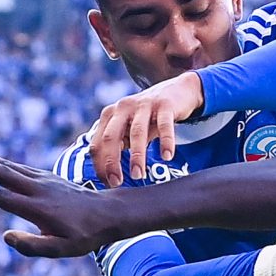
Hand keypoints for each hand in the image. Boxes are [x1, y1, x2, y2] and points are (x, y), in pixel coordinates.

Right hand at [0, 145, 127, 257]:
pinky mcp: (44, 176)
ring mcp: (41, 179)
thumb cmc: (84, 236)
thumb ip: (33, 246)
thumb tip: (5, 236)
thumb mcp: (62, 249)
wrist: (108, 213)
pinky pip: (15, 165)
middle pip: (1, 171)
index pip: (2, 198)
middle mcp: (38, 187)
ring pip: (6, 164)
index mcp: (38, 206)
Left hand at [87, 71, 205, 186]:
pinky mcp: (165, 105)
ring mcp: (144, 104)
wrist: (177, 91)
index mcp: (110, 115)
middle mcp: (123, 107)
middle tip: (116, 182)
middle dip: (111, 162)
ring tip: (138, 174)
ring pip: (136, 132)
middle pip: (111, 137)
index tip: (107, 184)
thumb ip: (118, 145)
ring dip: (136, 156)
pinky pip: (164, 125)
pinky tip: (166, 156)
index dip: (100, 165)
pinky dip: (165, 142)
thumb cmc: (149, 116)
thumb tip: (109, 177)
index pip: (98, 143)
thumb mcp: (129, 127)